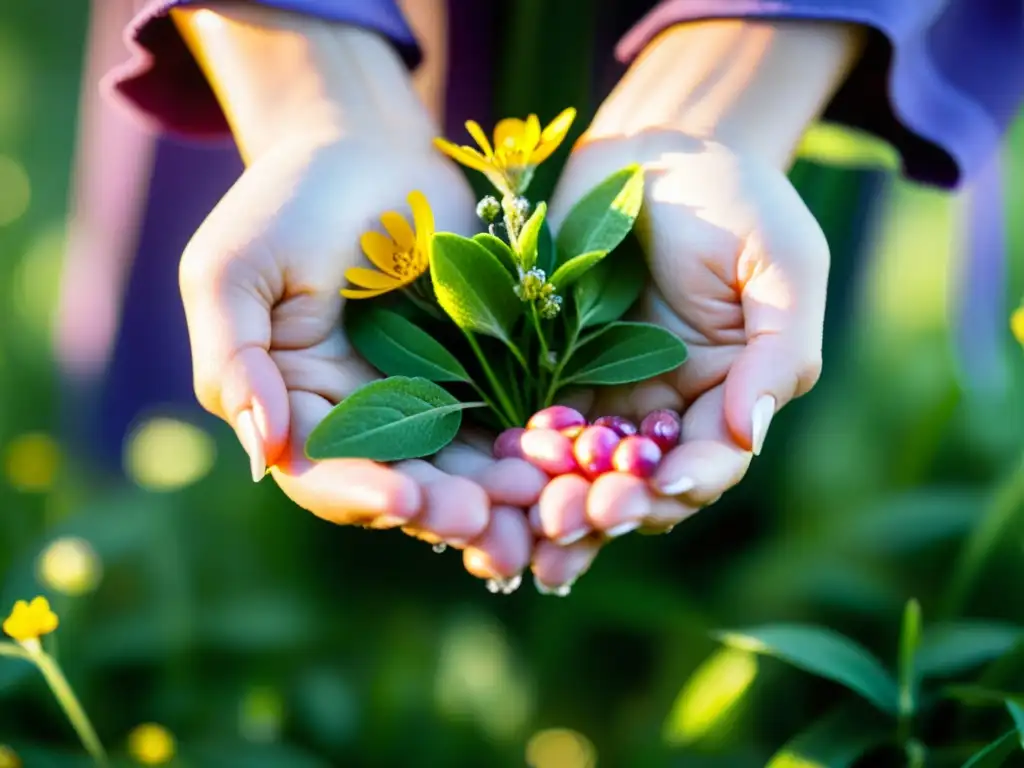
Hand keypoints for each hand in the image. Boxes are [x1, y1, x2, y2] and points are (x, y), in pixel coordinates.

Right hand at [174, 7, 541, 580]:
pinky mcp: (479, 375)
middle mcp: (358, 417)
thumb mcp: (234, 270)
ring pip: (456, 467)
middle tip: (487, 523)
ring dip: (493, 493)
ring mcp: (421, 400)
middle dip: (441, 509)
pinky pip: (501, 423)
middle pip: (398, 486)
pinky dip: (528, 446)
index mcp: (294, 406)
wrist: (368, 148)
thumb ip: (233, 360)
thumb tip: (263, 451)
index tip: (408, 503)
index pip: (321, 473)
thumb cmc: (288, 200)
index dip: (360, 494)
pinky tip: (560, 456)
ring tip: (536, 502)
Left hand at [527, 17, 858, 591]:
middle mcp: (669, 409)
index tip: (660, 487)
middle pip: (642, 483)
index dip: (690, 482)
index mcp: (730, 393)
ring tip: (530, 528)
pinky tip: (494, 475)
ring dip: (559, 504)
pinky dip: (520, 458)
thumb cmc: (734, 196)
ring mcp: (610, 396)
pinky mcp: (554, 375)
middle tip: (573, 522)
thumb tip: (751, 432)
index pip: (715, 460)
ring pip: (585, 471)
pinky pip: (537, 428)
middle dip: (611, 509)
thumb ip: (777, 347)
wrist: (653, 149)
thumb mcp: (780, 261)